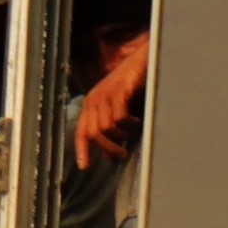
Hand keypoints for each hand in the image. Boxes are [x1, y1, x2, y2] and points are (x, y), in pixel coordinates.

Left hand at [72, 33, 152, 166]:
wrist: (146, 60)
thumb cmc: (135, 86)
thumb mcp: (120, 111)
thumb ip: (113, 131)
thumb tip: (108, 156)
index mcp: (91, 104)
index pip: (82, 131)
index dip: (82, 150)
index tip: (84, 167)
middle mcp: (94, 99)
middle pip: (94, 134)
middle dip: (108, 148)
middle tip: (122, 154)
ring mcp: (105, 94)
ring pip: (106, 128)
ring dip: (122, 135)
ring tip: (135, 131)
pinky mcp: (119, 91)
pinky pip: (119, 117)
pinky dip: (130, 124)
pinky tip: (138, 121)